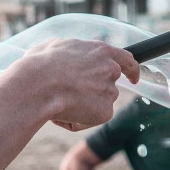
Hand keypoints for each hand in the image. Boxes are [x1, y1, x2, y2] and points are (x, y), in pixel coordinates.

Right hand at [0, 39, 139, 131]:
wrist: (37, 85)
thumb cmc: (39, 65)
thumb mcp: (55, 47)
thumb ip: (71, 52)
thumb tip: (66, 57)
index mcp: (101, 51)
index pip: (126, 59)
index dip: (131, 70)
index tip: (132, 78)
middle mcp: (110, 69)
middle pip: (110, 85)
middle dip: (97, 93)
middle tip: (77, 100)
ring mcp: (110, 92)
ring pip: (97, 104)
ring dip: (79, 106)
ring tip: (56, 102)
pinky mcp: (105, 112)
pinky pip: (89, 120)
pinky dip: (74, 121)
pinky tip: (59, 113)